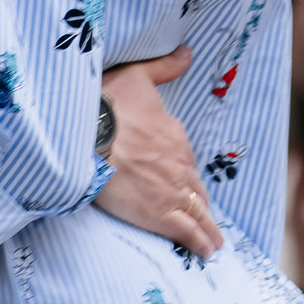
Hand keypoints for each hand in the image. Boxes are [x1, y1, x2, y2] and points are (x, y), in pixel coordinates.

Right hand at [94, 45, 223, 255]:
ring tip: (214, 242)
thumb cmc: (109, 103)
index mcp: (175, 137)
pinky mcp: (157, 213)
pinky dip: (199, 241)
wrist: (89, 135)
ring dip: (207, 227)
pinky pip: (185, 231)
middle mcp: (180, 165)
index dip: (186, 172)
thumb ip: (164, 67)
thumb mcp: (138, 75)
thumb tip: (186, 53)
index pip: (185, 161)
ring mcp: (172, 191)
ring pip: (195, 212)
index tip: (187, 182)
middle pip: (194, 188)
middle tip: (207, 218)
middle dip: (200, 202)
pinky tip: (206, 250)